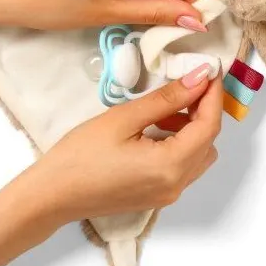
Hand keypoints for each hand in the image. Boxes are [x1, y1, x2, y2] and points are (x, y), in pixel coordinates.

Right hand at [26, 65, 222, 223]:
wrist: (52, 195)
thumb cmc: (80, 155)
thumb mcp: (123, 119)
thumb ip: (166, 99)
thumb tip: (199, 78)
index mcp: (171, 165)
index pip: (209, 125)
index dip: (213, 95)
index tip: (209, 69)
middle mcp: (176, 184)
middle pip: (208, 142)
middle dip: (203, 111)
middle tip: (185, 84)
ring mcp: (167, 194)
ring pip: (199, 156)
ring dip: (191, 129)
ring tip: (164, 109)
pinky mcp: (157, 197)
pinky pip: (183, 167)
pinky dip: (180, 145)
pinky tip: (155, 129)